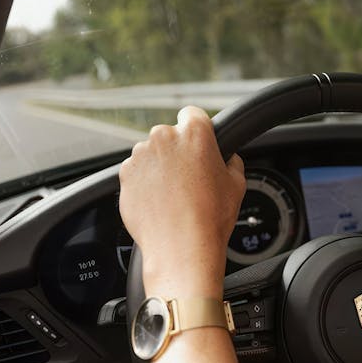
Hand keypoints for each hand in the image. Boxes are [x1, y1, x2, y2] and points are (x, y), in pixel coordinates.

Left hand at [119, 106, 245, 298]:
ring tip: (173, 195)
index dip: (197, 130)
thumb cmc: (211, 218)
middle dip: (177, 152)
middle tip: (189, 178)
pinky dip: (144, 183)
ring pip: (150, 154)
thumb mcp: (237, 184)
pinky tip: (159, 202)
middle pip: (169, 135)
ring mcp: (140, 156)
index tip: (197, 144)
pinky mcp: (124, 175)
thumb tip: (226, 157)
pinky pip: (136, 172)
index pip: (193, 114)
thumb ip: (231, 160)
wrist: (181, 249)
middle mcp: (164, 138)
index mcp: (194, 133)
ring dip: (159, 167)